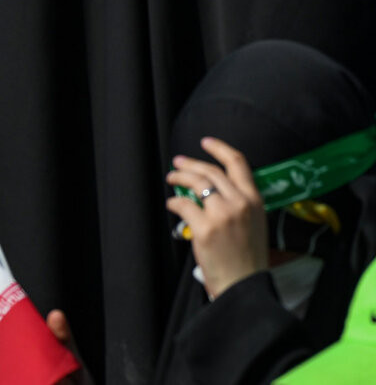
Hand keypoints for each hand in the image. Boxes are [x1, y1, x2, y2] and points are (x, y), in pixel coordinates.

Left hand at [166, 137, 268, 299]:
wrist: (244, 284)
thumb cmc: (248, 257)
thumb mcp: (254, 223)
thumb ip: (238, 202)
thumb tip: (211, 188)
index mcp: (254, 200)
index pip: (238, 163)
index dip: (220, 148)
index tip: (206, 142)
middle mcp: (240, 203)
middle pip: (210, 171)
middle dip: (190, 164)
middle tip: (177, 163)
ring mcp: (222, 214)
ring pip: (196, 183)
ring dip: (179, 177)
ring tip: (171, 179)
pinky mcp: (205, 228)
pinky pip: (183, 205)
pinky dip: (174, 202)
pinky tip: (172, 204)